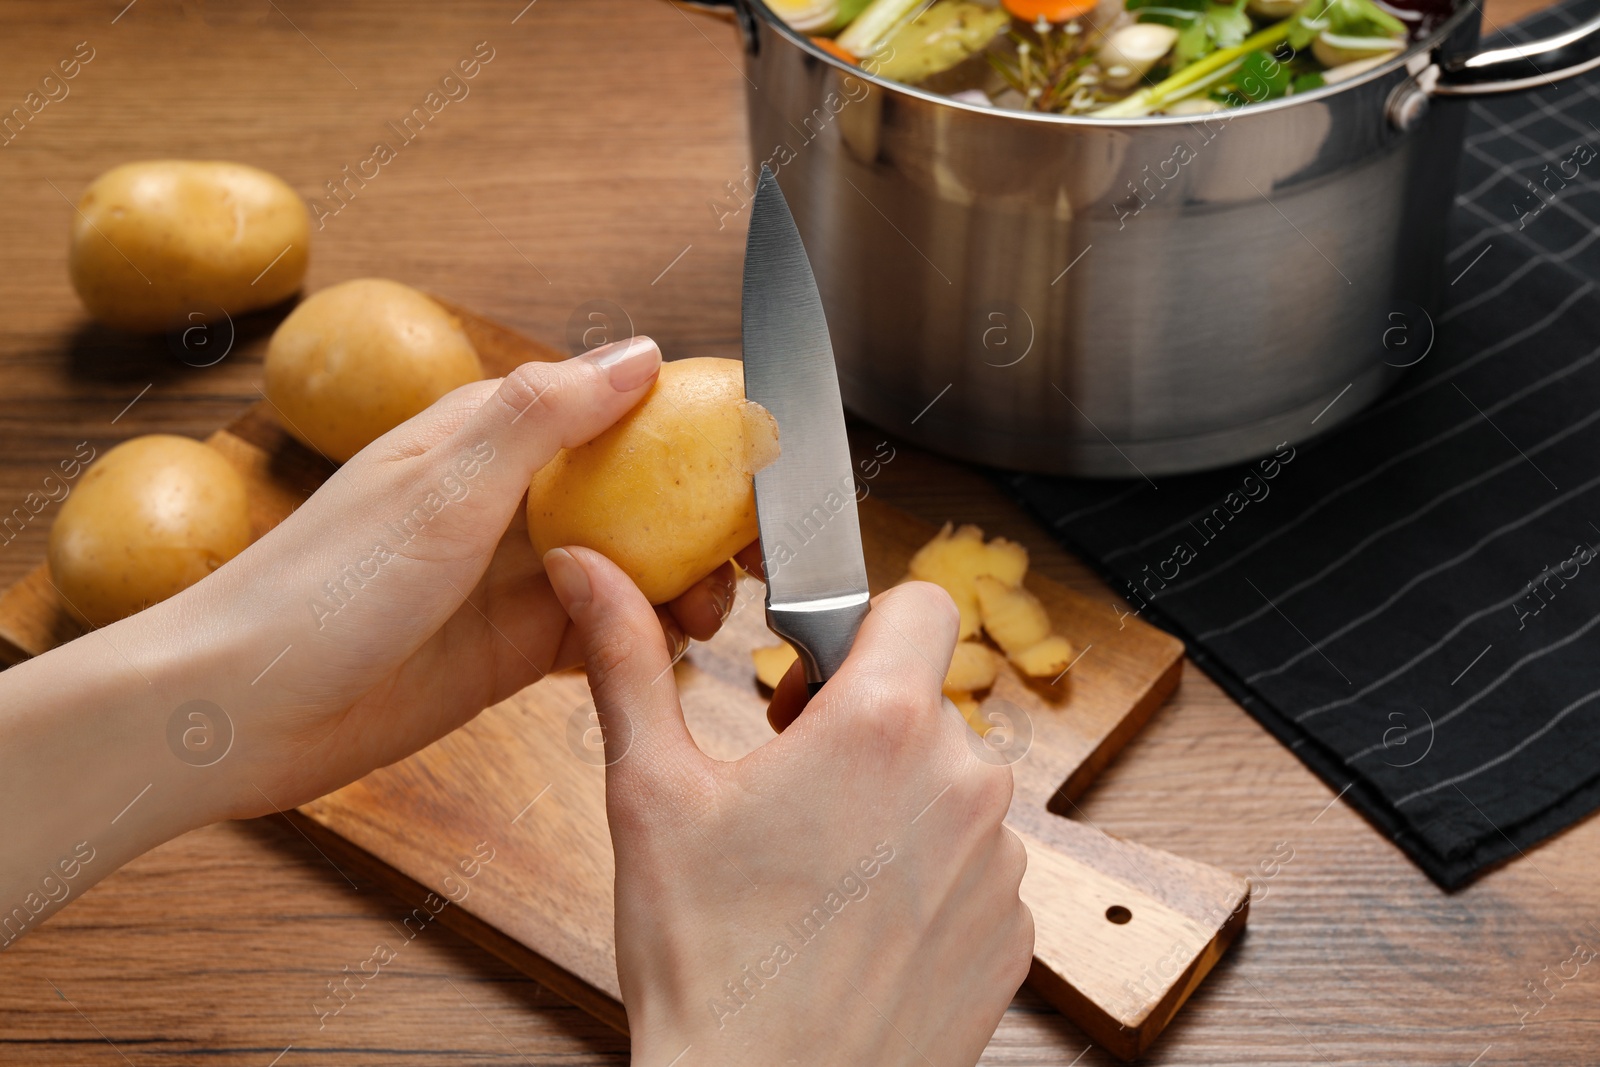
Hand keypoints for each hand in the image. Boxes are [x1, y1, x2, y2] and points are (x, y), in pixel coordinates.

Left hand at [178, 335, 766, 817]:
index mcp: (490, 436)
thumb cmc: (324, 587)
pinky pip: (602, 633)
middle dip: (702, 520)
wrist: (244, 713)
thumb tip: (643, 352)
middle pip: (638, 493)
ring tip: (706, 618)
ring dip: (680, 587)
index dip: (693, 423)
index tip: (760, 457)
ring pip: (630, 567)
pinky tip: (662, 657)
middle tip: (755, 558)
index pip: (614, 406)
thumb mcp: (444, 483)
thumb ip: (544, 415)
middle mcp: (510, 501)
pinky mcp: (514, 650)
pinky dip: (640, 640)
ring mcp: (514, 579)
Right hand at [544, 548, 1033, 1065]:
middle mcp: (961, 783)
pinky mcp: (1010, 931)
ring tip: (818, 868)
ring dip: (897, 804)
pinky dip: (926, 879)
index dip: (861, 626)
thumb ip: (627, 659)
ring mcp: (996, 864)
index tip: (813, 680)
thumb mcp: (650, 793)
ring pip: (950, 787)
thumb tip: (590, 570)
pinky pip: (974, 868)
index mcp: (881, 728)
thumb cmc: (707, 960)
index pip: (920, 605)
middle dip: (862, 726)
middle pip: (925, 703)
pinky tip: (857, 923)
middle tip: (789, 788)